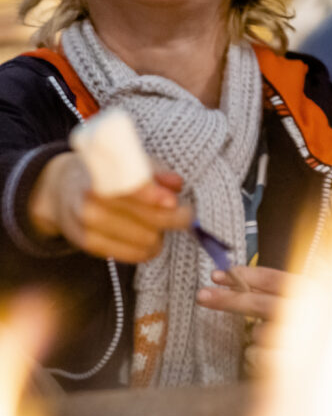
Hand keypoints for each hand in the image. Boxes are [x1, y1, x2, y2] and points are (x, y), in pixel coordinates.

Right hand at [28, 152, 190, 262]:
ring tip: (163, 223)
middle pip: (148, 218)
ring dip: (162, 234)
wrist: (61, 189)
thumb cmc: (105, 172)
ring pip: (146, 239)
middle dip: (175, 218)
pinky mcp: (90, 245)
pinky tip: (152, 239)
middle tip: (186, 215)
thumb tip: (177, 184)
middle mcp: (92, 202)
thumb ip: (154, 170)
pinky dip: (148, 250)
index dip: (154, 196)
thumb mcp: (127, 160)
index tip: (174, 201)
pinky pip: (132, 255)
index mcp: (101, 175)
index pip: (132, 188)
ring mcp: (89, 226)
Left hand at [197, 266, 309, 376]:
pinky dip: (262, 358)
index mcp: (314, 294)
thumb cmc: (317, 333)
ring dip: (260, 338)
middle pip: (259, 304)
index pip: (274, 280)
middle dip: (228, 299)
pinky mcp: (290, 366)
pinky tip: (277, 360)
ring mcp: (300, 342)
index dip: (244, 276)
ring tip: (280, 344)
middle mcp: (309, 315)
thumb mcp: (306, 305)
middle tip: (201, 295)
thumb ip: (278, 290)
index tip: (217, 275)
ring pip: (259, 334)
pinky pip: (259, 357)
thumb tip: (235, 275)